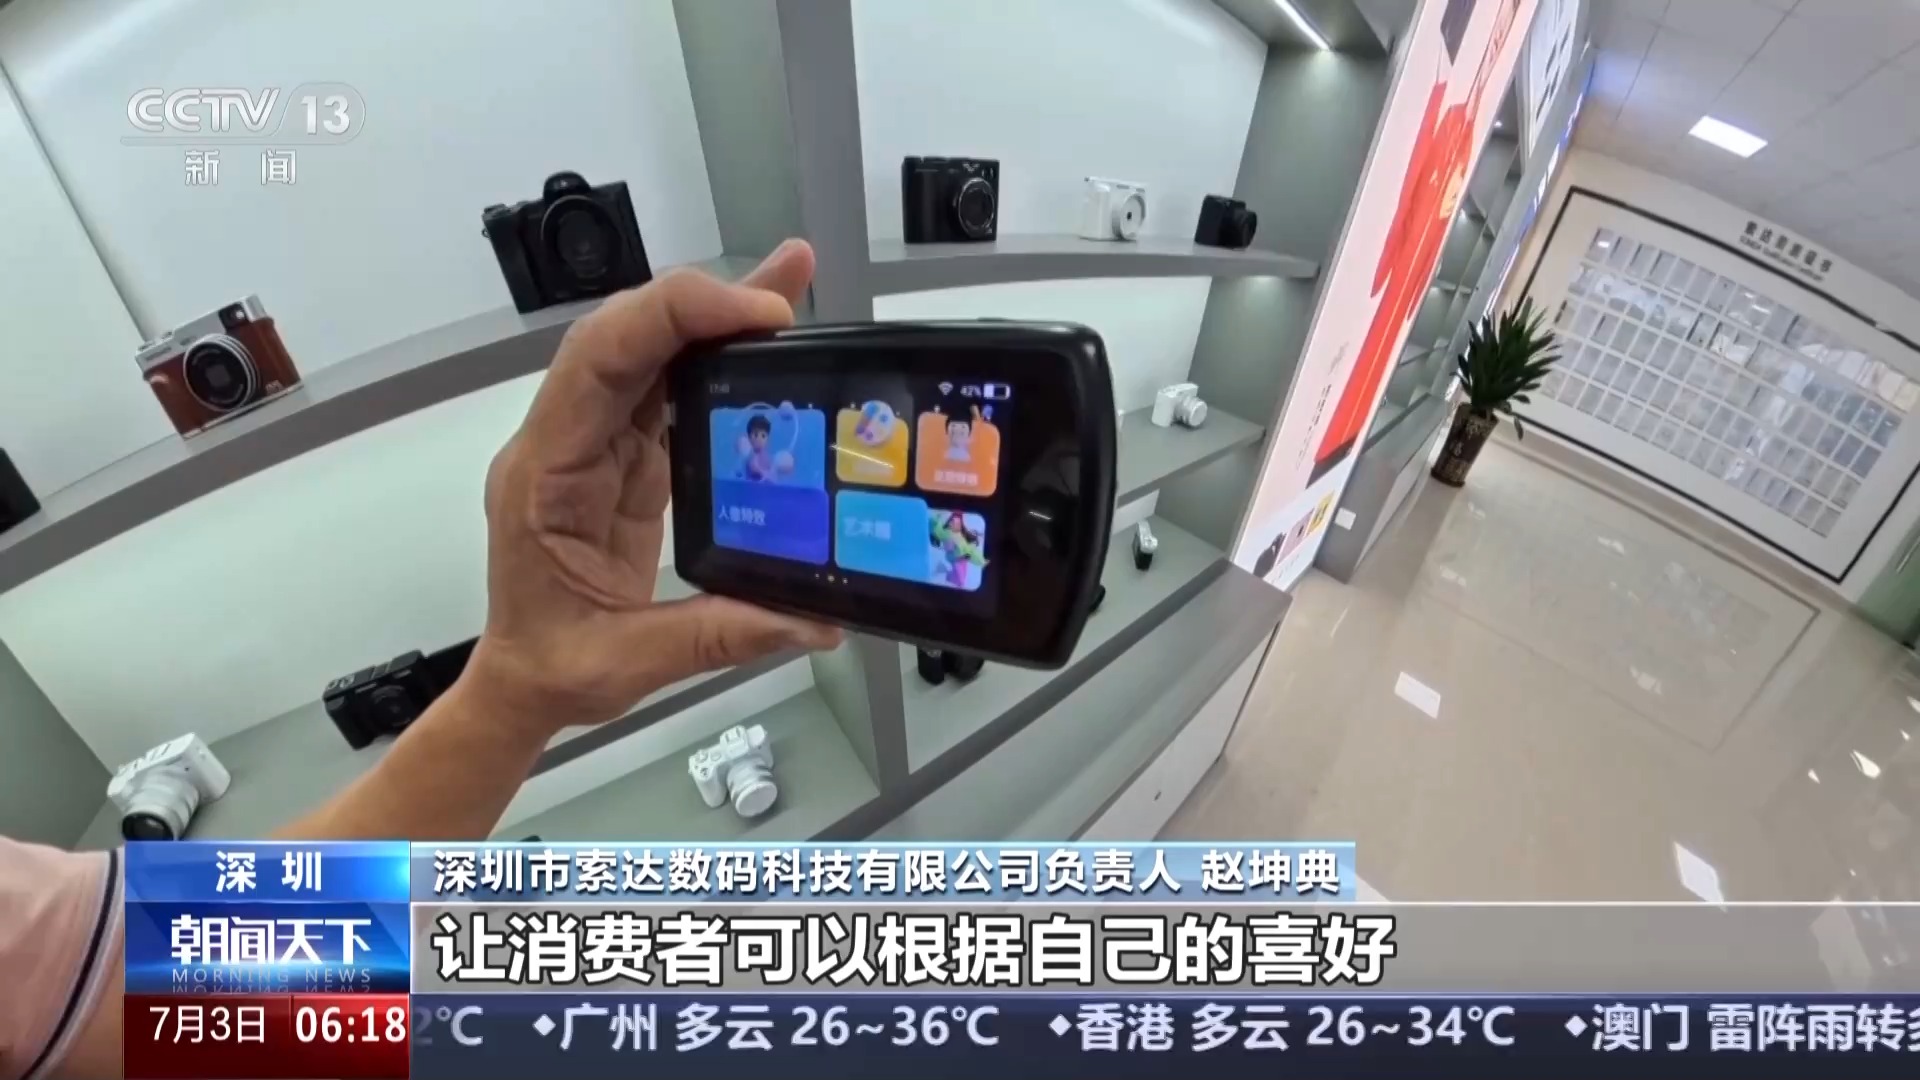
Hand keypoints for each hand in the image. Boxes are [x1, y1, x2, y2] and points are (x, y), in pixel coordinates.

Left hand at [465, 240, 841, 737]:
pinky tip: (765, 349)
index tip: (756, 318)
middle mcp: (564, 441)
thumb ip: (718, 634)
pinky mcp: (624, 458)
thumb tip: (813, 619)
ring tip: (791, 290)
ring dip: (717, 319)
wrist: (521, 684)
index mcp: (546, 473)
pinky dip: (716, 362)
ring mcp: (593, 444)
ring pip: (649, 352)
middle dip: (705, 300)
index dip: (674, 318)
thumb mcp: (627, 661)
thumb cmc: (551, 669)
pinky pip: (666, 389)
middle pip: (626, 335)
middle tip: (789, 282)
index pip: (600, 359)